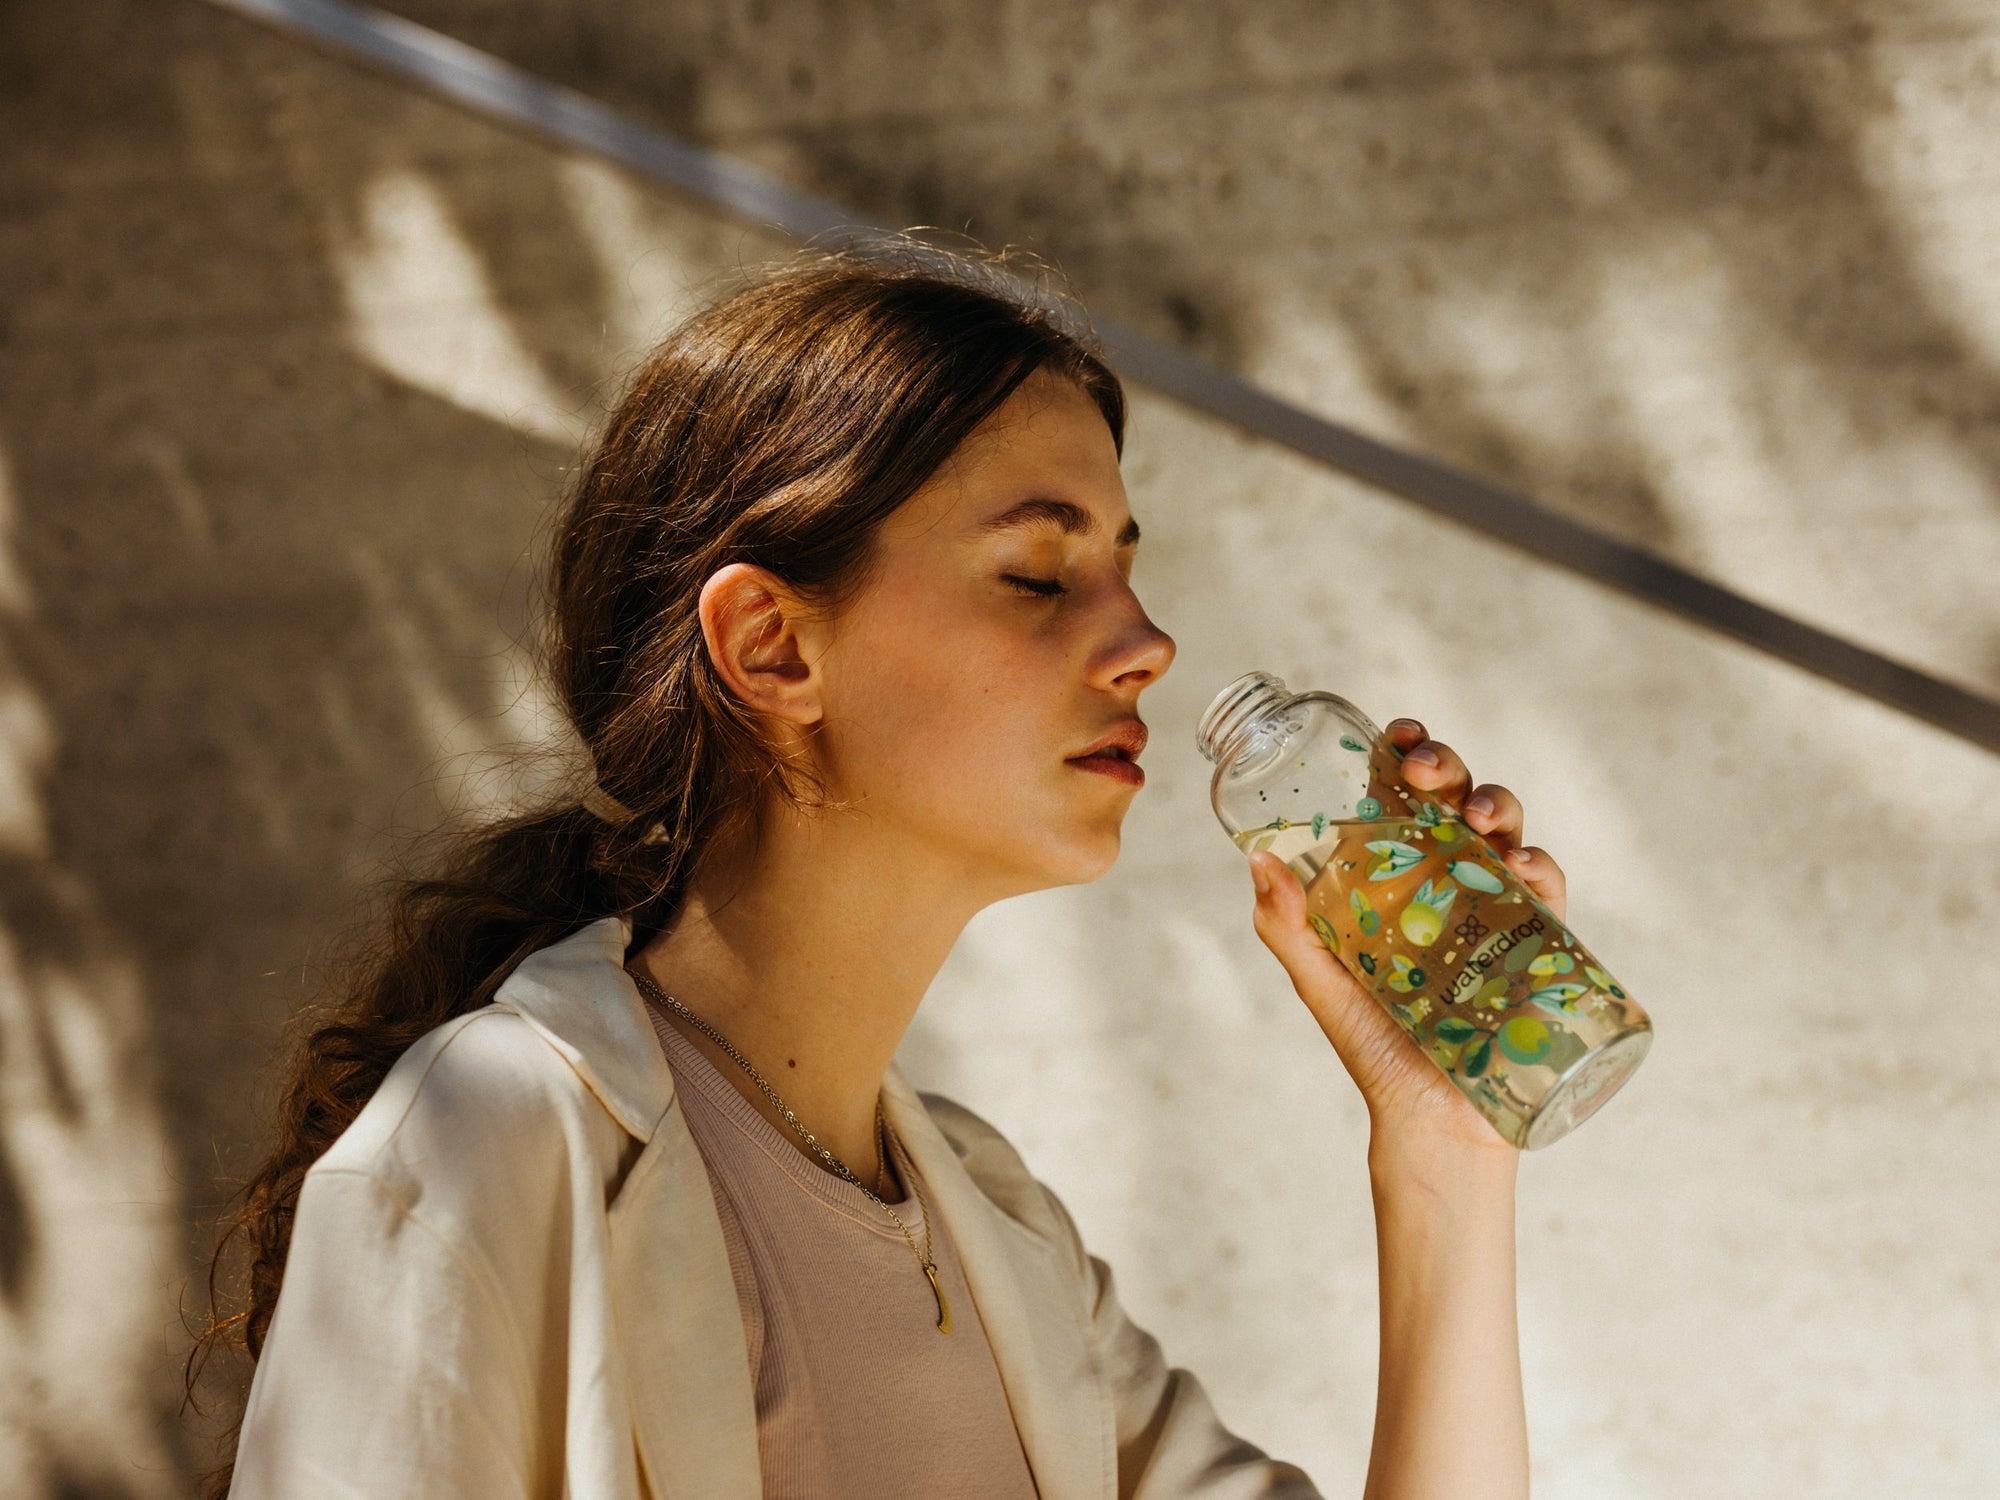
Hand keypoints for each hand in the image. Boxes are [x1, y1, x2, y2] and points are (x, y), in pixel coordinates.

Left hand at [1246, 717, 1566, 1163]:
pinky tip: (1523, 865)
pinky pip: (1549, 893)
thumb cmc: (1377, 1049)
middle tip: (1424, 770)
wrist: (1431, 1122)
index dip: (1409, 756)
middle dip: (1448, 768)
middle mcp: (1453, 881)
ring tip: (1475, 815)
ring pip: (1508, 832)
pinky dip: (1541, 869)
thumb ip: (1287, 927)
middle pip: (1459, 800)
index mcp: (1402, 875)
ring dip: (1497, 805)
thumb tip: (1254, 859)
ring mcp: (1499, 910)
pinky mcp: (1541, 948)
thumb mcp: (1323, 982)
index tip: (1394, 737)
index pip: (1408, 798)